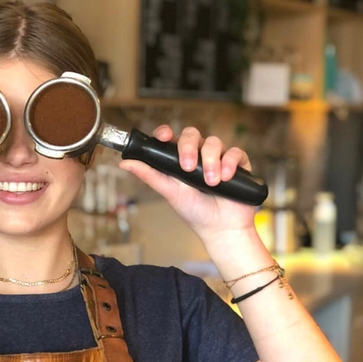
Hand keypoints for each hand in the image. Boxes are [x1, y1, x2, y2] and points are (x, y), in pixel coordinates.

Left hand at [118, 125, 256, 241]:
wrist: (222, 229)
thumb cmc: (195, 212)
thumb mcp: (169, 192)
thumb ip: (150, 176)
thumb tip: (124, 163)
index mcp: (179, 160)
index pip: (171, 138)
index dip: (166, 132)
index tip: (164, 136)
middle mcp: (198, 156)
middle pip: (193, 135)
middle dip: (189, 148)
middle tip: (188, 168)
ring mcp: (218, 158)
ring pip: (214, 142)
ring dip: (210, 160)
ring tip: (210, 182)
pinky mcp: (238, 164)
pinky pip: (235, 152)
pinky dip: (230, 162)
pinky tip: (226, 177)